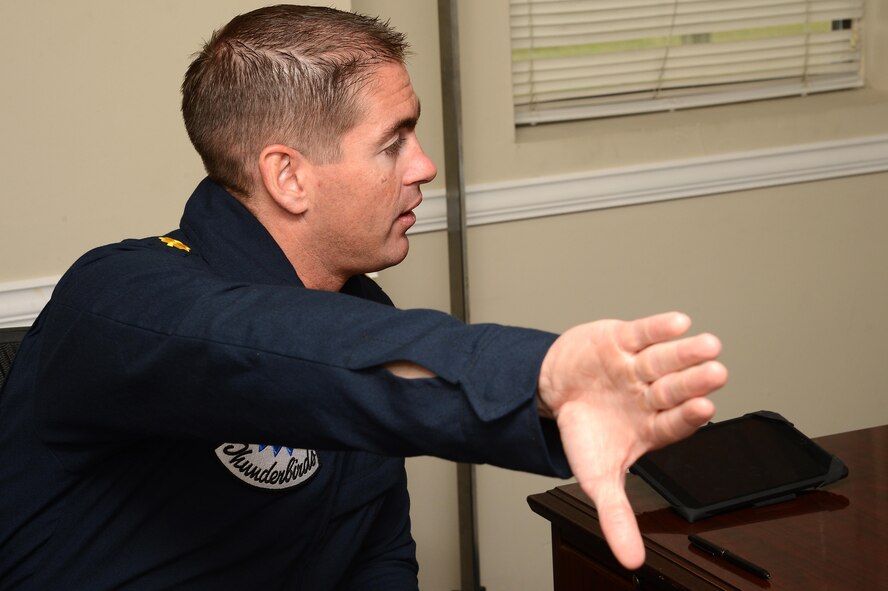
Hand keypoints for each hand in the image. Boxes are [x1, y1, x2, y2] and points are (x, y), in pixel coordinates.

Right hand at [538, 312, 726, 569]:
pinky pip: (644, 332)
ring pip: (666, 359)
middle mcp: (652, 395)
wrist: (555, 390)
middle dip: (694, 381)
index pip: (676, 423)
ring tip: (707, 344)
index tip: (705, 409)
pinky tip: (678, 323)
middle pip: (677, 387)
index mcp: (652, 427)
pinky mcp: (624, 340)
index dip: (689, 416)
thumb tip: (631, 562)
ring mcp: (640, 367)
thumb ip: (616, 516)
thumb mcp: (596, 478)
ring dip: (686, 352)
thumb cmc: (584, 431)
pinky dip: (658, 328)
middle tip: (716, 372)